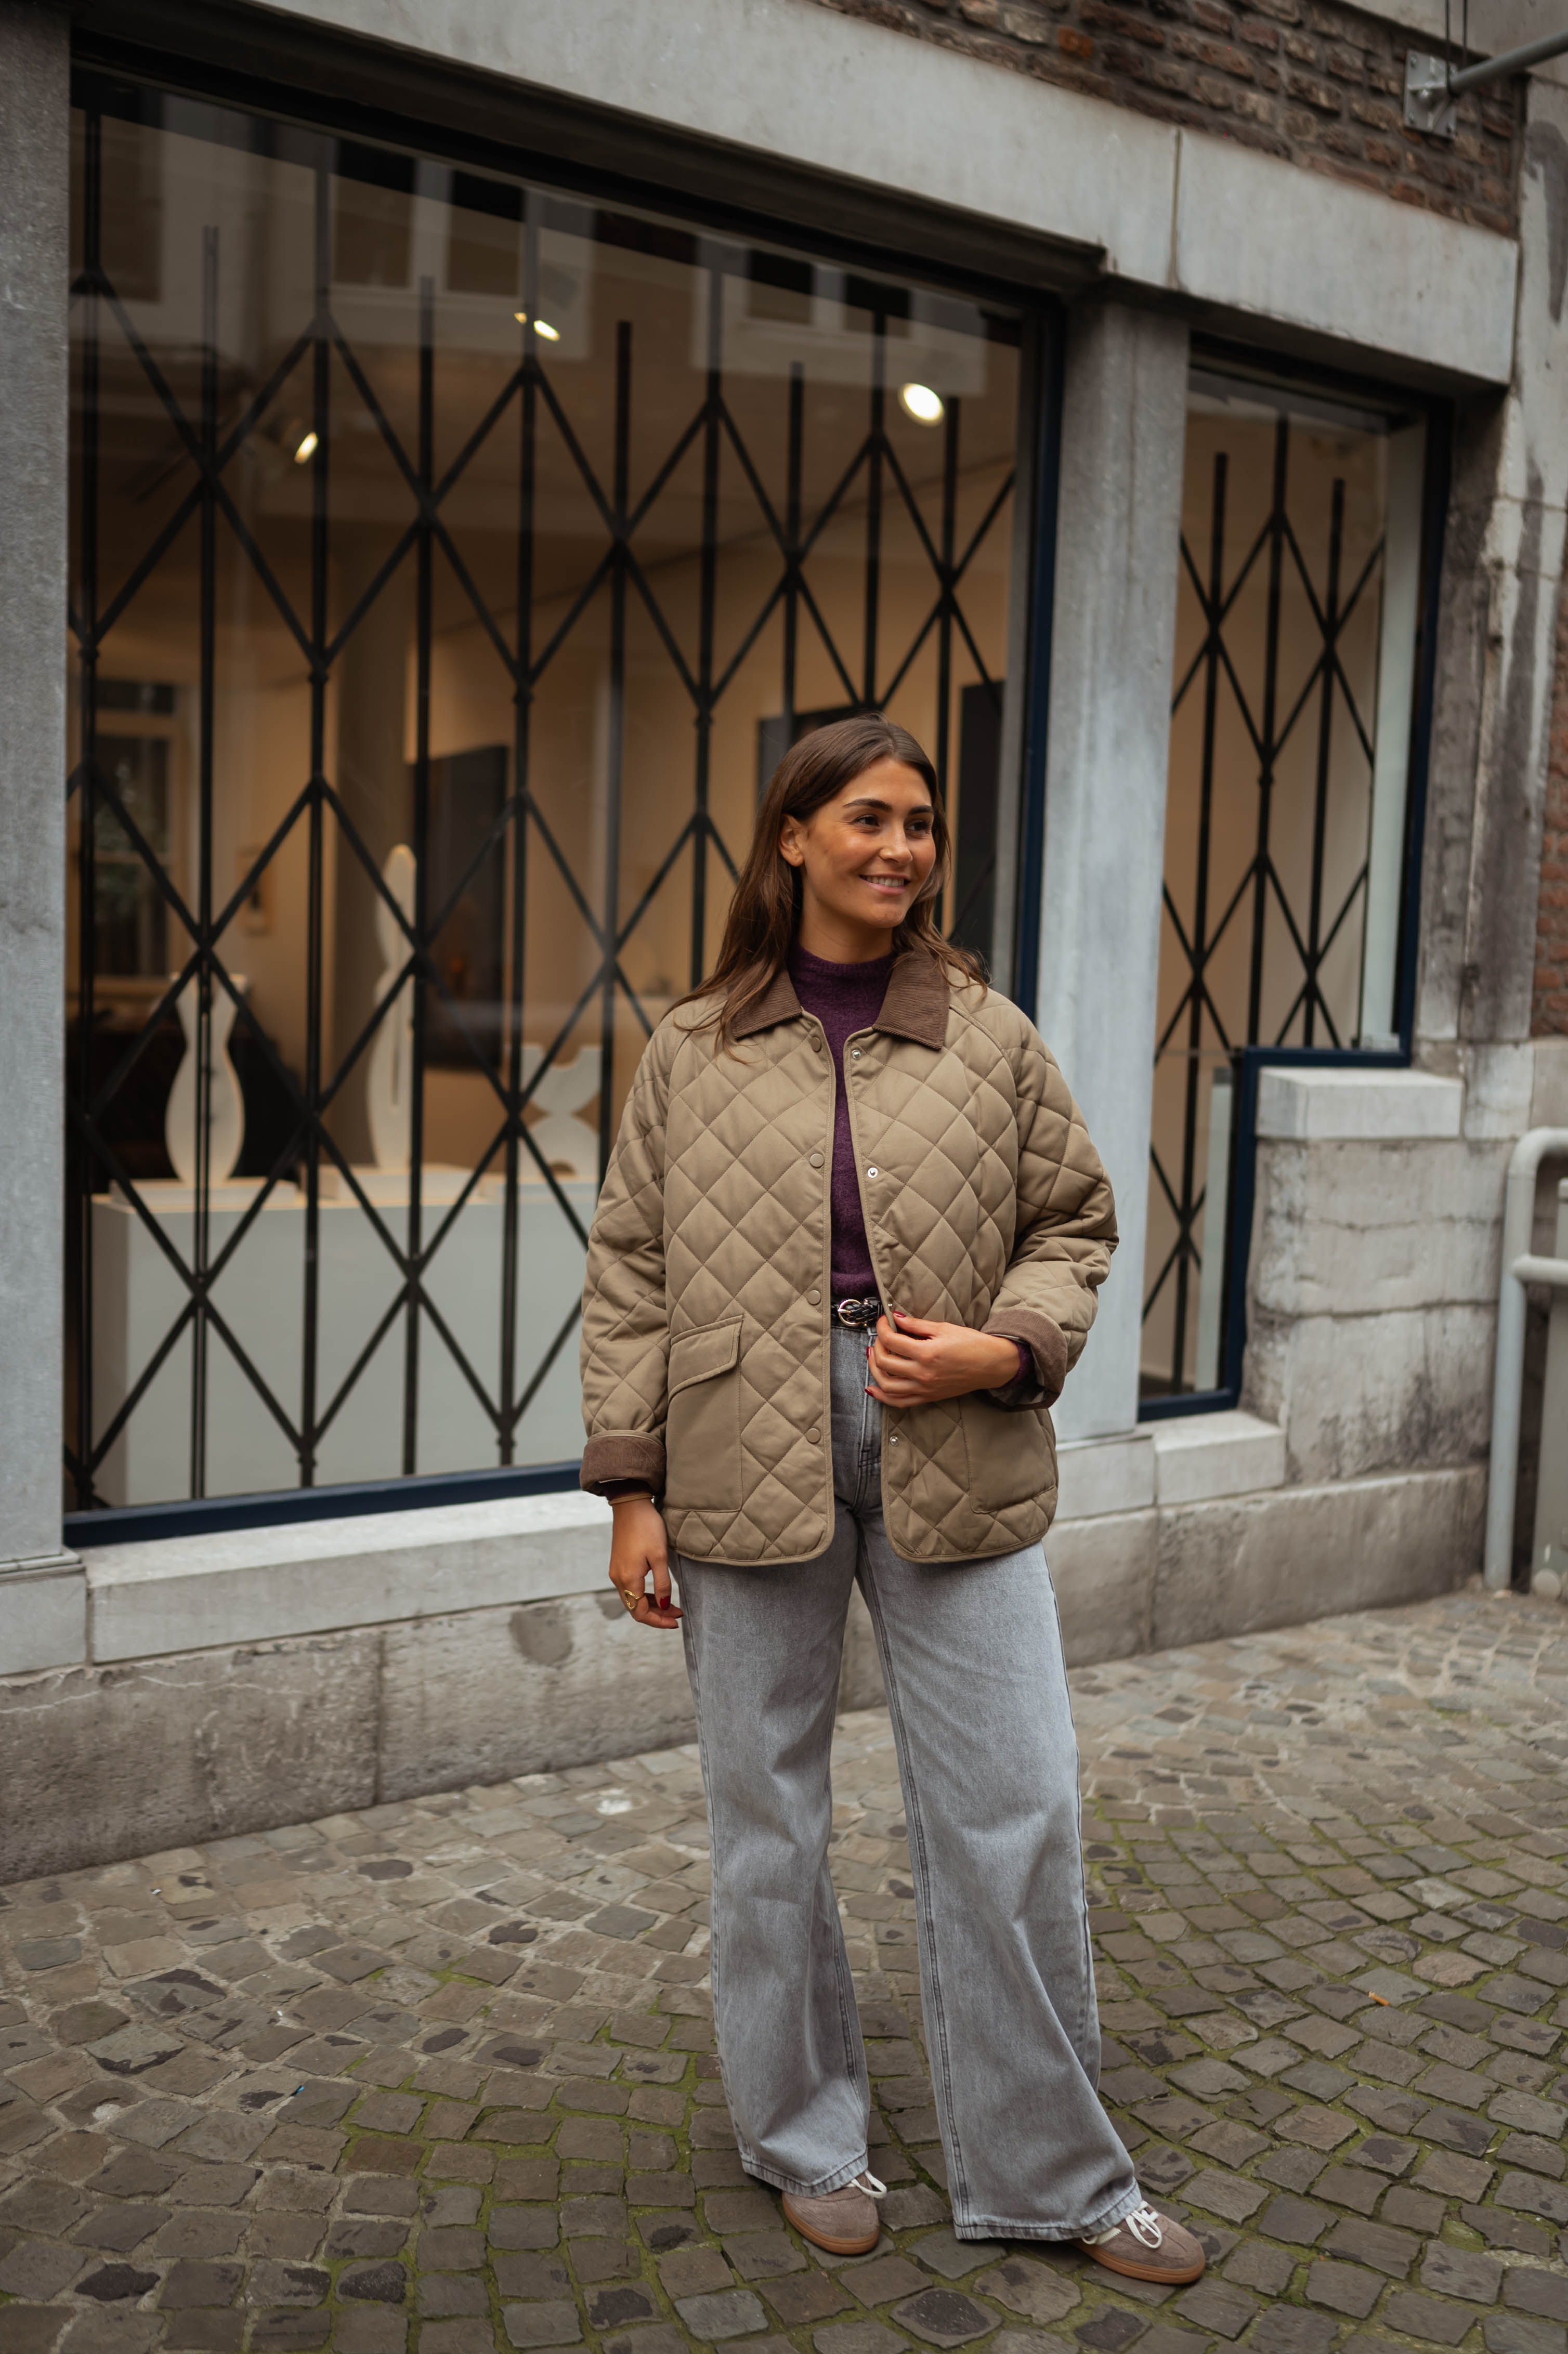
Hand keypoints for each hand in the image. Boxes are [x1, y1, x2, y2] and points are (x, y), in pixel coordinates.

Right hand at [608, 1497, 682, 1628]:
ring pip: (633, 1599)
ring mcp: (616, 1572)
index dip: (658, 1621)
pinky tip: (658, 1592)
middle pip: (635, 1608)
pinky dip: (644, 1594)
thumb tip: (665, 1605)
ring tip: (672, 1604)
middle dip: (657, 1615)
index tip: (676, 1621)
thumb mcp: (660, 1556)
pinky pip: (630, 1588)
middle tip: (678, 1613)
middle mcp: (618, 1579)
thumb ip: (662, 1584)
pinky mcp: (618, 1565)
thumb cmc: (647, 1528)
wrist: (630, 1505)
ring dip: (652, 1605)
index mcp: (628, 1579)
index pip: (640, 1613)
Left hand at [866, 1309, 1023, 1406]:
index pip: (891, 1340)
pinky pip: (899, 1402)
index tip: (884, 1321)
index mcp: (927, 1353)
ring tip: (874, 1356)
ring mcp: (925, 1388)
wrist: (992, 1365)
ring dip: (874, 1369)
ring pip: (887, 1385)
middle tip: (881, 1336)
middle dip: (877, 1346)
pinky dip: (882, 1396)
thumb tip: (897, 1318)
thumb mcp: (944, 1328)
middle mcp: (923, 1374)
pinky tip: (873, 1388)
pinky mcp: (928, 1397)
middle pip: (884, 1362)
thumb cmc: (972, 1344)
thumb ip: (917, 1325)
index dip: (882, 1328)